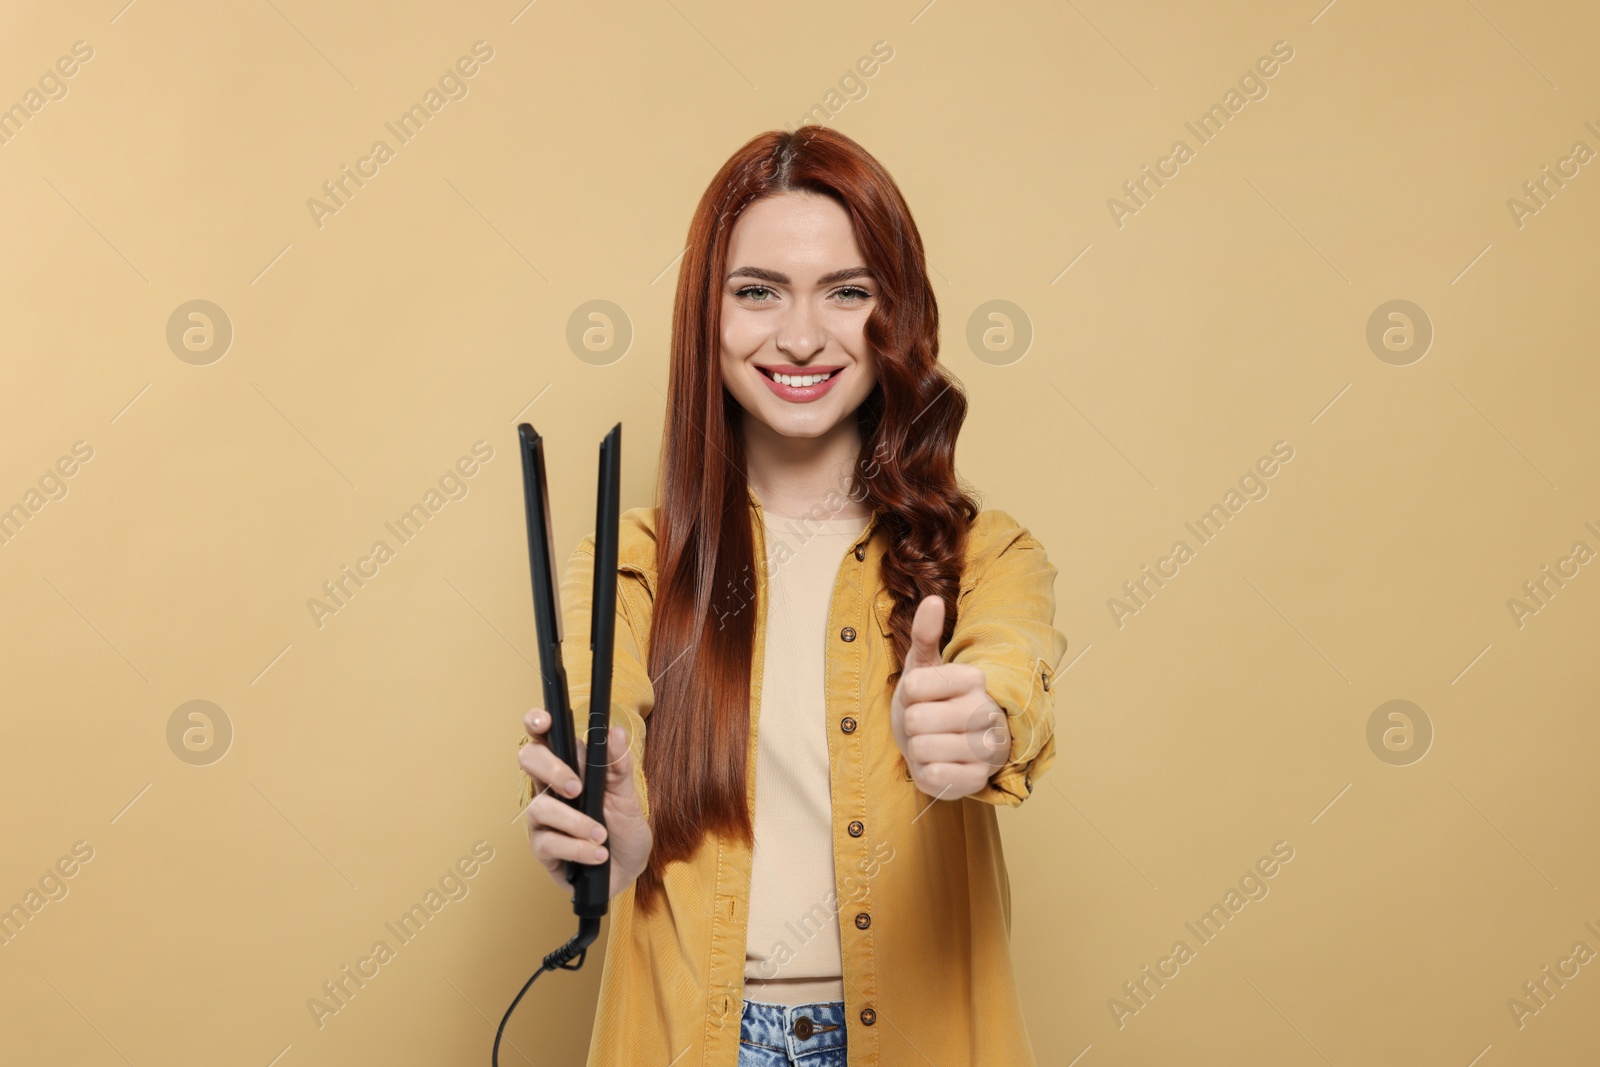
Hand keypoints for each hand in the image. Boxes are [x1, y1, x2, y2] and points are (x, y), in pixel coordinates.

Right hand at [519, 708, 651, 900]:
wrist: (628, 868)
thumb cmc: (622, 827)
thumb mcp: (627, 795)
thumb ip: (619, 766)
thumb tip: (616, 732)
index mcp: (569, 768)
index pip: (544, 738)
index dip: (536, 723)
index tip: (544, 721)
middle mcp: (549, 788)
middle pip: (529, 761)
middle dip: (552, 770)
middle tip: (577, 788)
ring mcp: (543, 819)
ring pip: (539, 807)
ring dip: (574, 821)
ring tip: (601, 834)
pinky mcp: (544, 849)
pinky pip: (549, 843)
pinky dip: (578, 848)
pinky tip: (598, 853)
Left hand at [890, 595, 1010, 799]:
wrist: (943, 743)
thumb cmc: (931, 700)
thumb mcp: (923, 666)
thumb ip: (925, 634)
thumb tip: (933, 599)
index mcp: (974, 680)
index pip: (915, 685)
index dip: (908, 692)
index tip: (922, 694)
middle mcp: (987, 712)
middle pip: (917, 719)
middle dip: (910, 722)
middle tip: (924, 722)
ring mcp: (986, 749)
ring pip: (923, 748)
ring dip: (917, 748)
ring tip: (931, 742)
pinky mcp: (978, 779)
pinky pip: (935, 776)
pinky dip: (926, 772)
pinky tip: (938, 763)